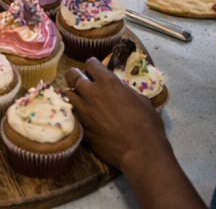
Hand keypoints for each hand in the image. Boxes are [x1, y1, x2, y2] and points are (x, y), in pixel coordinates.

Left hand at [62, 59, 169, 174]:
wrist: (141, 152)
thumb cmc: (147, 124)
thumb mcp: (141, 100)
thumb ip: (125, 91)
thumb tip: (120, 90)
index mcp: (107, 82)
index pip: (90, 63)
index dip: (93, 66)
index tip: (96, 71)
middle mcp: (91, 92)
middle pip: (72, 74)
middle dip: (75, 75)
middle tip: (81, 81)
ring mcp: (84, 110)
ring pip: (68, 94)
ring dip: (74, 94)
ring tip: (80, 99)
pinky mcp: (82, 127)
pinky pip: (73, 114)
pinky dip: (76, 112)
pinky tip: (83, 116)